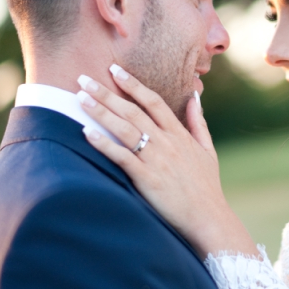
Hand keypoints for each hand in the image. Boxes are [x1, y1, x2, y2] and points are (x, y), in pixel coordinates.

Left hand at [76, 64, 256, 256]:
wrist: (209, 218)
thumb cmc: (207, 187)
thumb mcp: (207, 150)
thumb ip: (198, 123)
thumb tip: (194, 98)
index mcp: (179, 134)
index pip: (153, 101)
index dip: (132, 84)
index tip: (115, 70)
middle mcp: (166, 142)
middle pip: (132, 110)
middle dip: (106, 93)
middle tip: (84, 79)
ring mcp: (156, 160)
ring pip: (124, 129)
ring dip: (100, 112)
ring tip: (79, 99)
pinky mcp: (147, 179)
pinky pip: (121, 157)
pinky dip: (103, 144)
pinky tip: (86, 133)